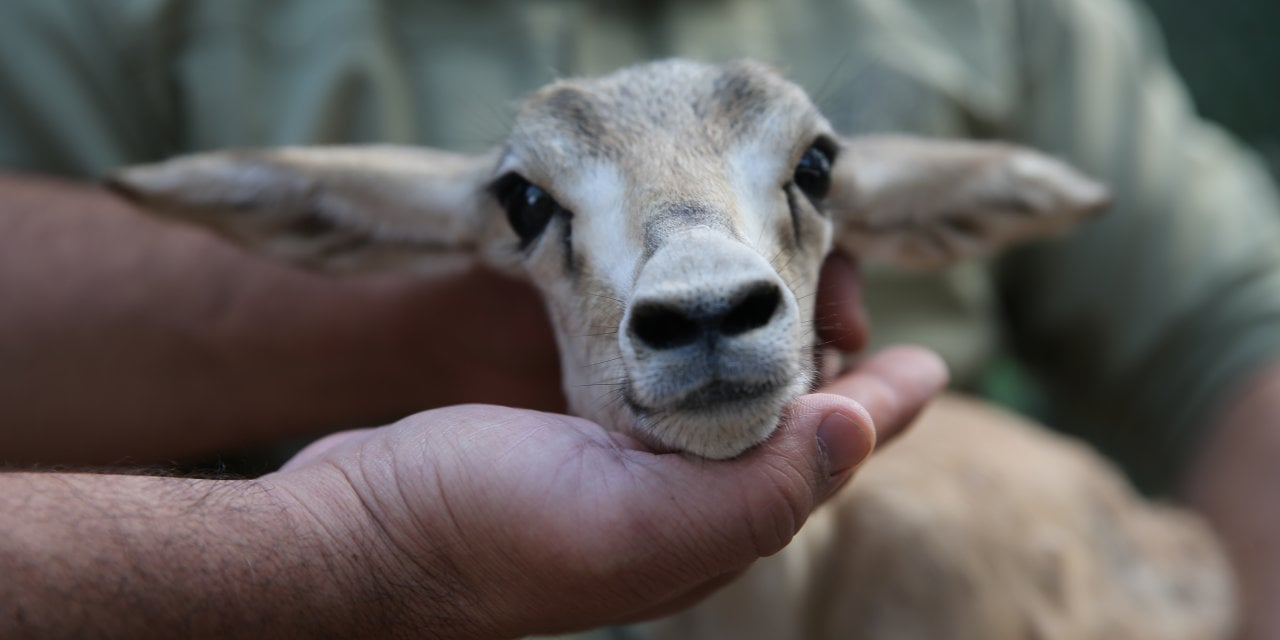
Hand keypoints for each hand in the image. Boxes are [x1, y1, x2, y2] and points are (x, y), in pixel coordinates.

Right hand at [267, 346, 945, 638]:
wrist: (356, 533)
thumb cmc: (488, 535)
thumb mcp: (638, 522)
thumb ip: (758, 488)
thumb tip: (863, 430)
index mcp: (707, 527)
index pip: (822, 460)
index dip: (882, 407)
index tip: (931, 361)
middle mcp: (674, 502)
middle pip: (782, 425)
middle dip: (832, 363)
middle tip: (853, 289)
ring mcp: (620, 467)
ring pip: (723, 398)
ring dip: (765, 342)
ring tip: (794, 283)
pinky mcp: (569, 431)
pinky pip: (656, 381)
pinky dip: (692, 339)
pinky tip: (695, 307)